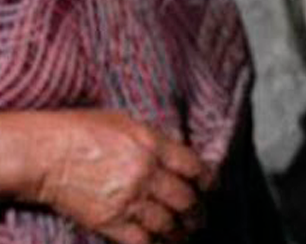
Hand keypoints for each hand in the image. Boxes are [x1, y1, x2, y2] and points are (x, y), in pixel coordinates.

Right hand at [32, 111, 210, 243]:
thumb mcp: (127, 124)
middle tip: (200, 217)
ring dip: (181, 232)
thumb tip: (177, 156)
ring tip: (185, 234)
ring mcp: (128, 199)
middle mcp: (146, 174)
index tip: (211, 188)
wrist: (43, 154)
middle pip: (186, 199)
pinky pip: (142, 241)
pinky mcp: (109, 221)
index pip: (195, 167)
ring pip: (169, 224)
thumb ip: (155, 142)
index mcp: (154, 146)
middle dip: (198, 211)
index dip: (208, 181)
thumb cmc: (81, 131)